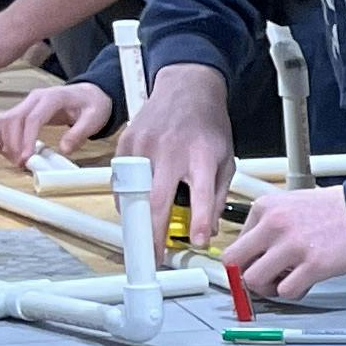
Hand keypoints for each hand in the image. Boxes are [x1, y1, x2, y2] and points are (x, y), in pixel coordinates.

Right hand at [0, 82, 113, 165]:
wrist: (89, 94)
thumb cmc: (92, 105)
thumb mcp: (94, 118)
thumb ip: (79, 133)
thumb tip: (64, 149)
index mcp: (52, 98)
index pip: (32, 119)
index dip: (26, 139)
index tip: (26, 157)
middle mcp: (35, 98)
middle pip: (14, 119)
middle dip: (13, 144)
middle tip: (20, 163)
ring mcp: (27, 103)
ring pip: (5, 120)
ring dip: (4, 141)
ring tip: (15, 159)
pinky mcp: (23, 110)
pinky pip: (5, 121)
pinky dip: (0, 135)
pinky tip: (3, 149)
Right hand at [125, 62, 236, 243]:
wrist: (186, 88)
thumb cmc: (208, 126)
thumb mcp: (225, 158)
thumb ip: (217, 195)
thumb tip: (208, 230)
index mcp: (202, 155)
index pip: (202, 195)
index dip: (199, 221)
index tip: (197, 242)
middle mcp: (172, 151)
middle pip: (157, 200)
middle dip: (154, 234)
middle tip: (154, 257)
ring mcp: (144, 147)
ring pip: (133, 194)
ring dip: (136, 220)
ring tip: (143, 238)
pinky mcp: (126, 144)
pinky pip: (121, 181)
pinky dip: (126, 199)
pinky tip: (135, 209)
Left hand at [226, 186, 345, 299]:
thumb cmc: (334, 211)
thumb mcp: (291, 205)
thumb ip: (267, 226)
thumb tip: (250, 254)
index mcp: (266, 207)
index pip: (235, 242)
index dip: (246, 258)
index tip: (255, 265)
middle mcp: (274, 224)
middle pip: (234, 261)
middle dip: (244, 275)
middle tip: (259, 278)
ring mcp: (292, 246)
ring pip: (254, 280)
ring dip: (267, 287)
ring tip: (284, 281)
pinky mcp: (313, 265)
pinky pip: (286, 291)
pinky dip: (293, 292)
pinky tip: (305, 281)